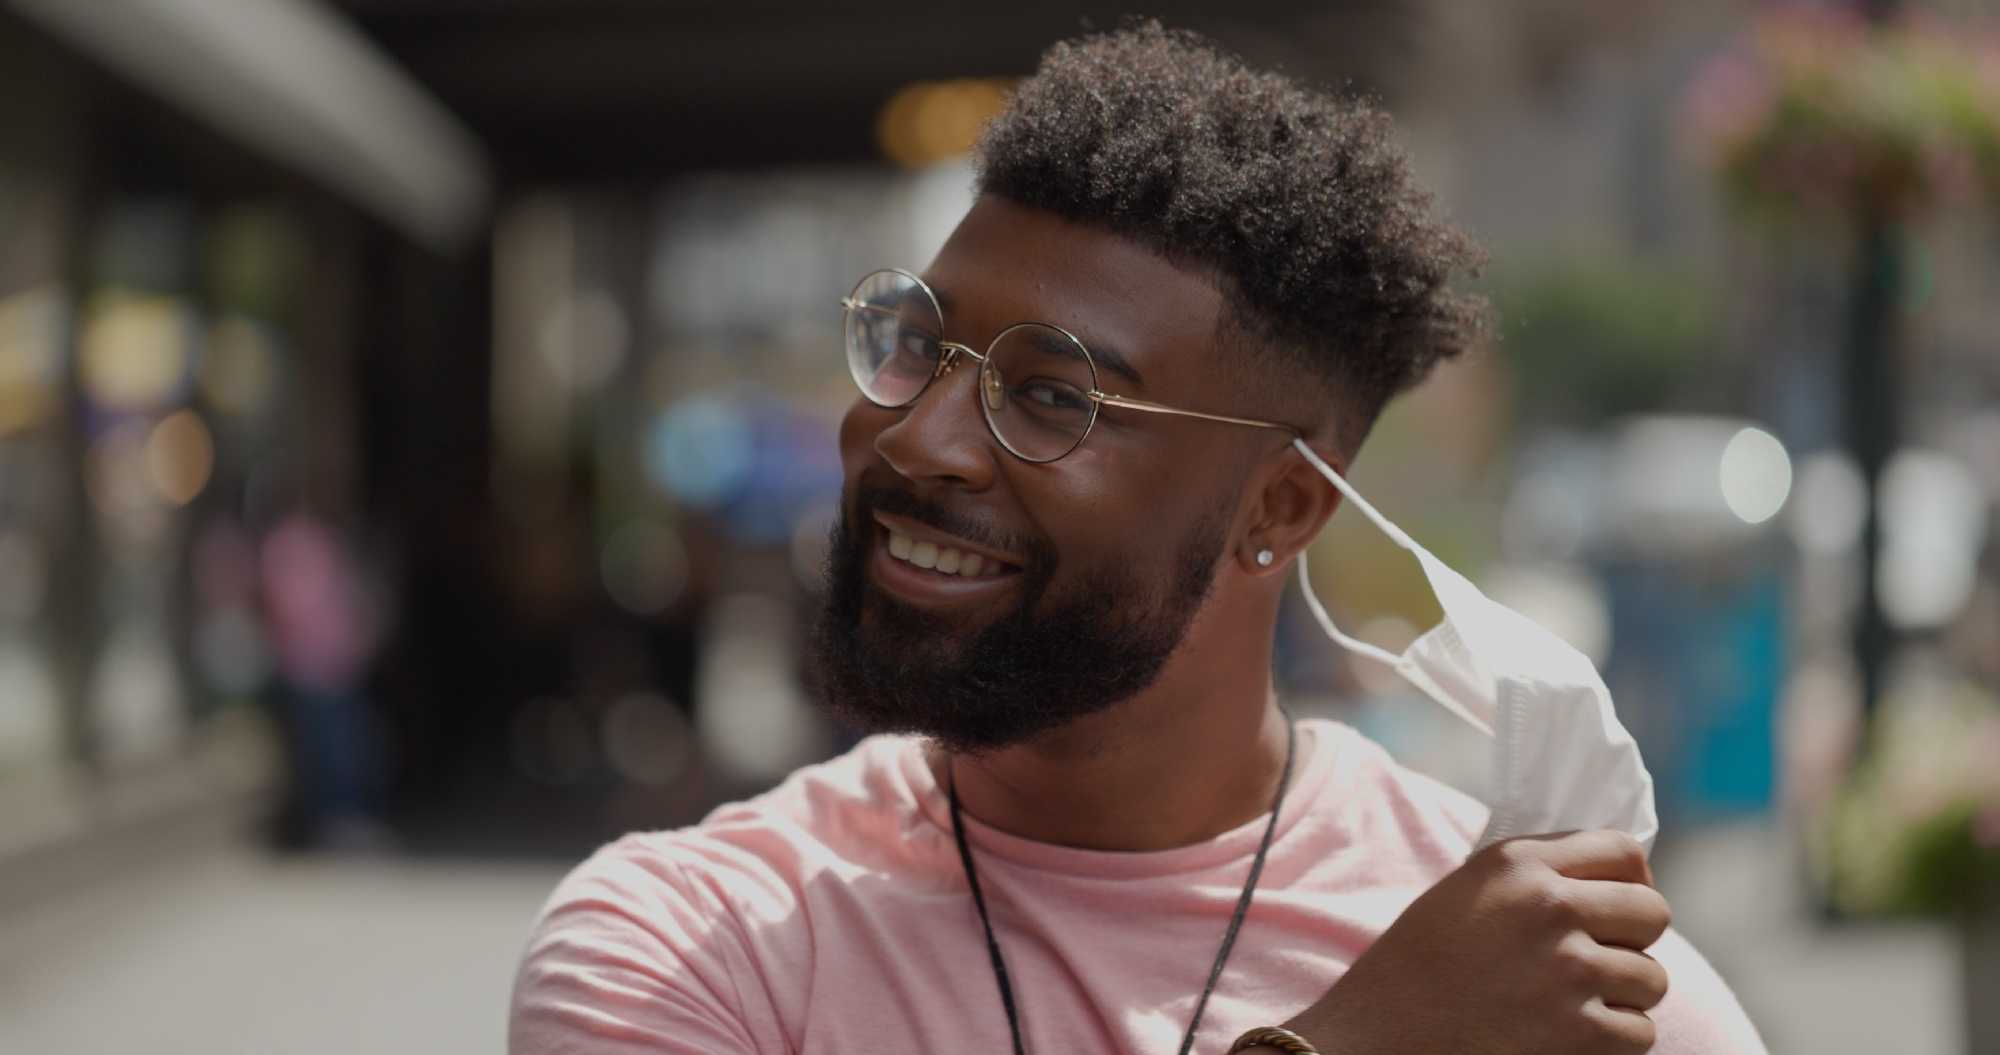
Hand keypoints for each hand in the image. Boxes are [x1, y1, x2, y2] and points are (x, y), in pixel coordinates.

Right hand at [1286, 830, 1672, 1054]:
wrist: (1377, 1036)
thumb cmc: (1418, 967)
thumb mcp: (1466, 892)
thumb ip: (1535, 876)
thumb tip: (1613, 883)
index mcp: (1518, 863)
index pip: (1623, 851)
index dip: (1632, 882)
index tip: (1618, 908)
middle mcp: (1549, 906)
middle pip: (1652, 912)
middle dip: (1633, 940)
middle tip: (1598, 963)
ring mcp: (1569, 970)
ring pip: (1652, 978)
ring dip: (1622, 996)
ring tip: (1571, 1005)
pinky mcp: (1581, 1033)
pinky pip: (1640, 1031)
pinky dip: (1612, 1042)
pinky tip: (1567, 1038)